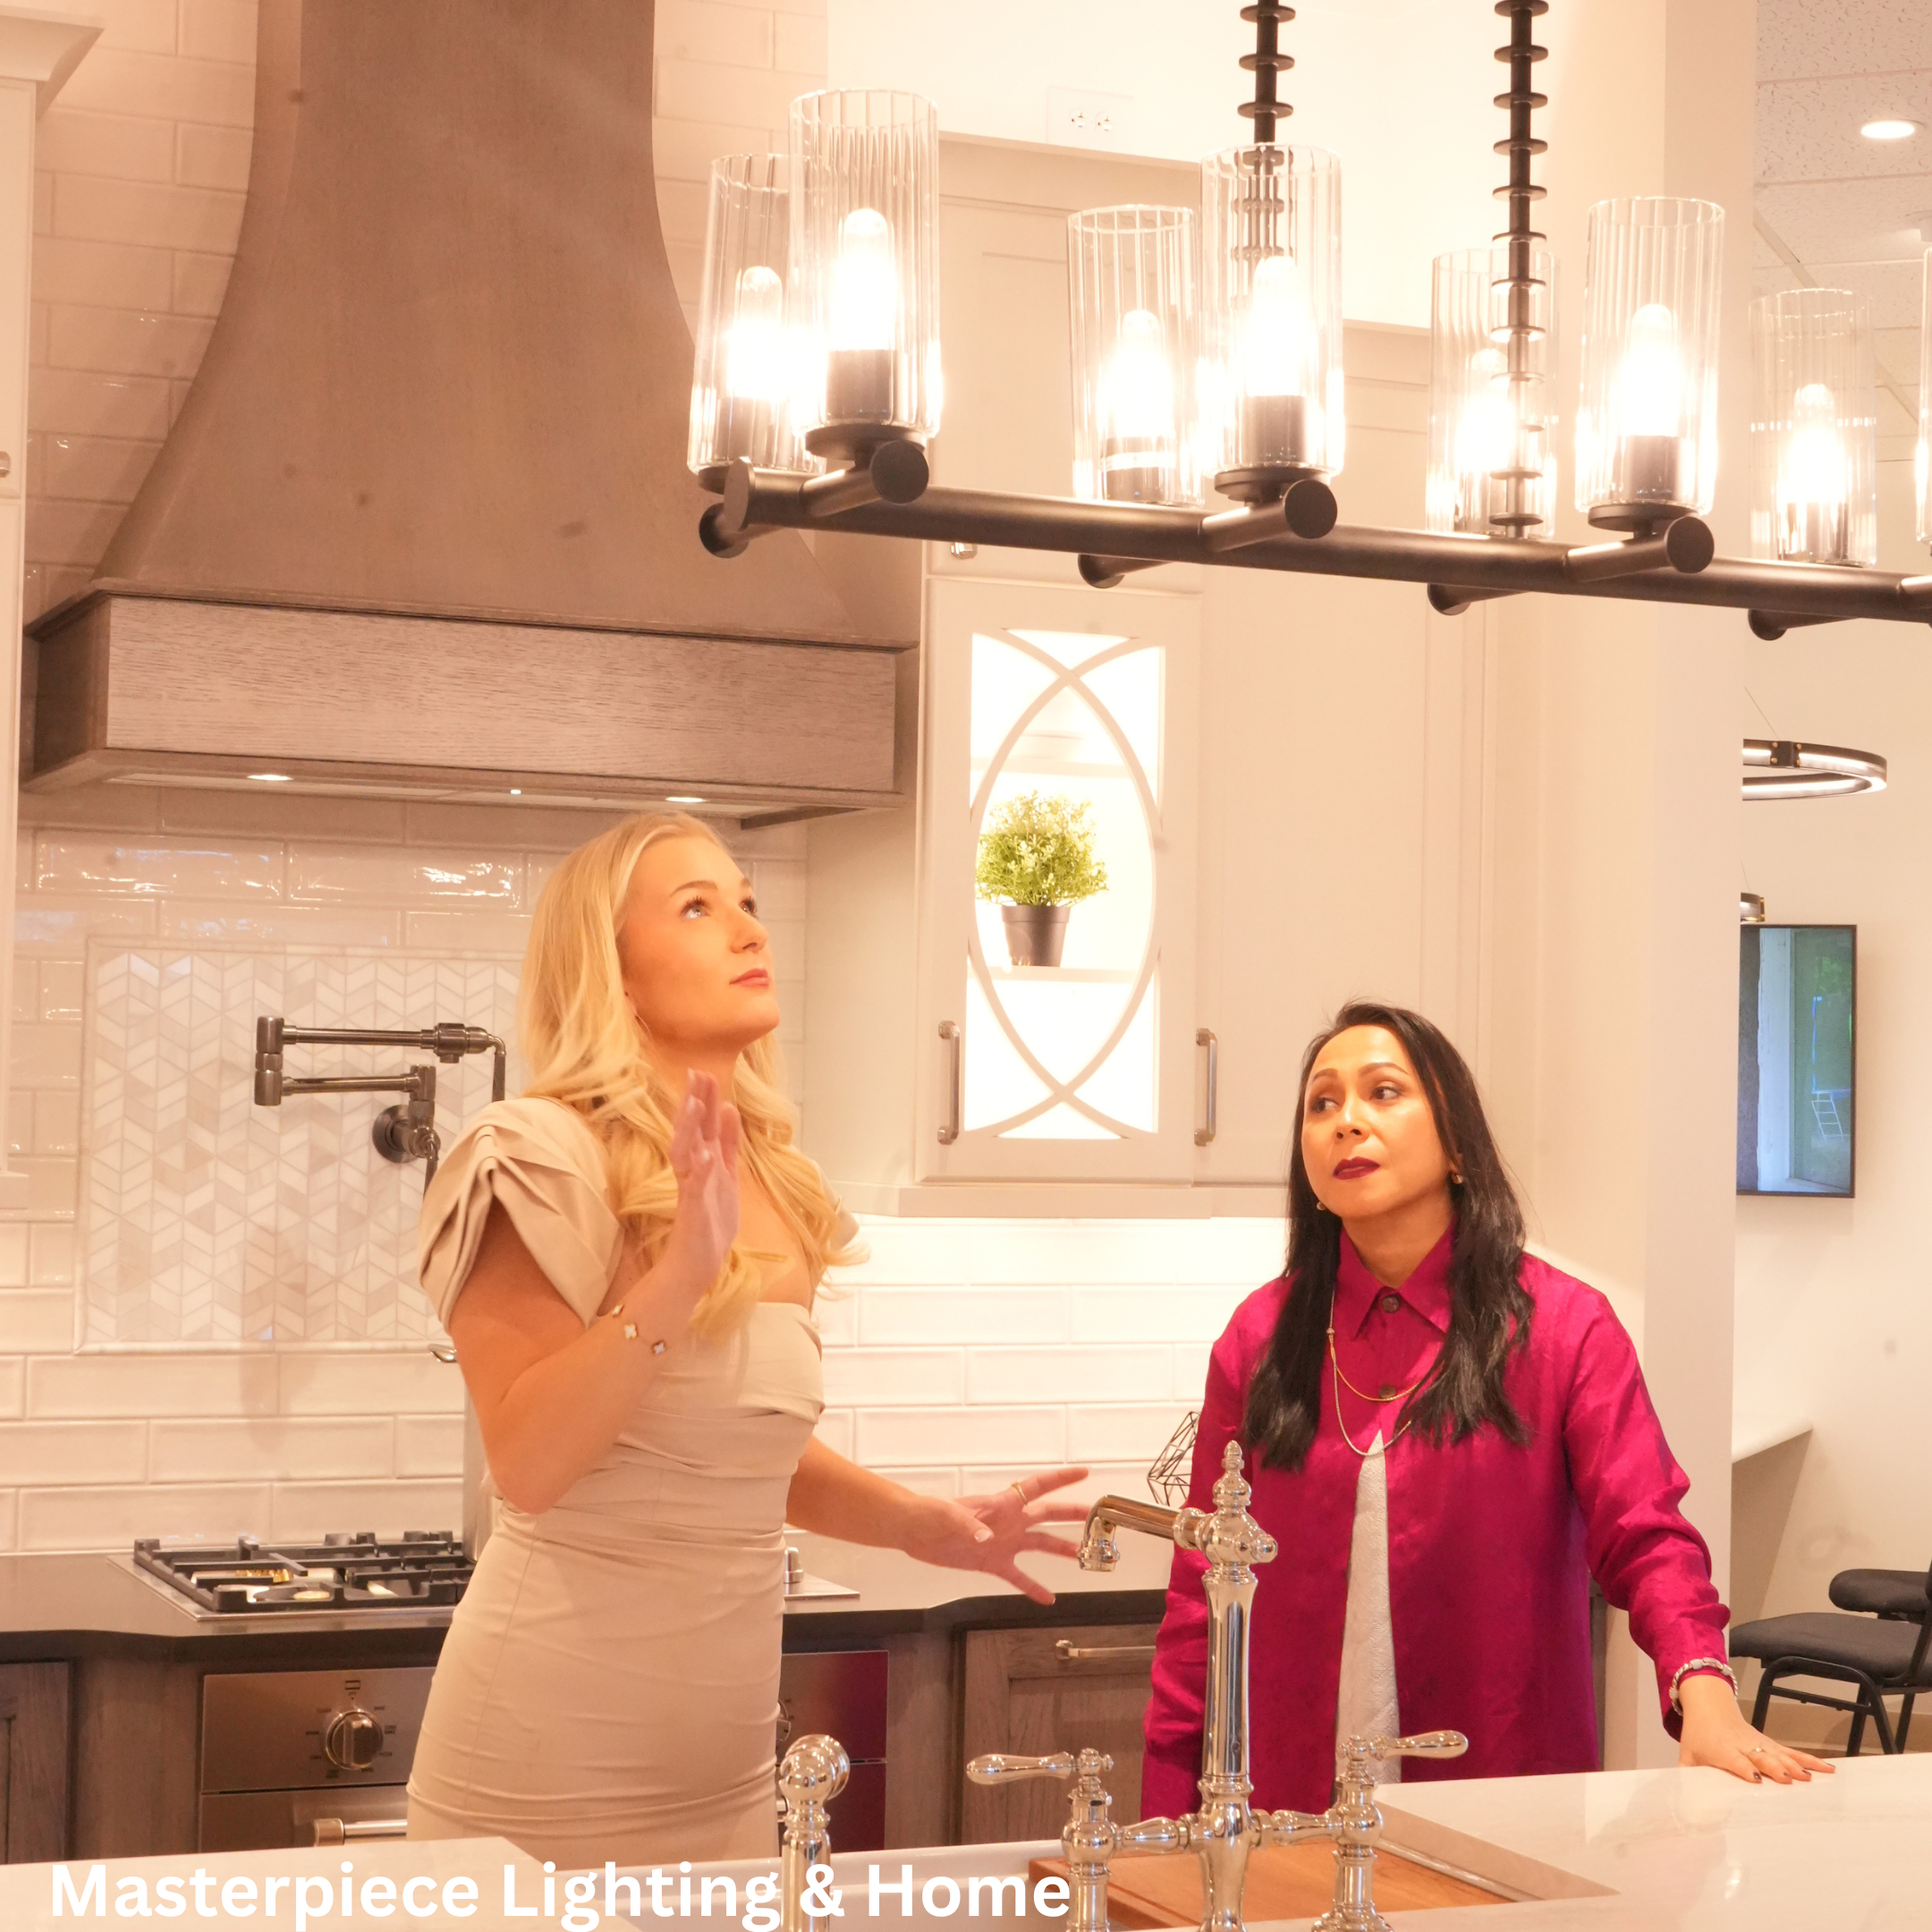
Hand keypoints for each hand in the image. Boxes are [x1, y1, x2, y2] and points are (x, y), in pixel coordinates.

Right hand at [657, 1071, 741, 1299]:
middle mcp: (693, 1170)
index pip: (702, 1124)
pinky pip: (695, 1187)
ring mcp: (691, 1188)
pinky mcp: (693, 1209)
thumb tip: (730, 1108)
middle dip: (693, 1103)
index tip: (703, 1072)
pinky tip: (706, 1154)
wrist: (700, 1260)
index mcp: (704, 1161)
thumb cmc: (712, 1217)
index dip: (704, 1099)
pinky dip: (700, 1170)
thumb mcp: (727, 1173)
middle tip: (695, 1074)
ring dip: (691, 1129)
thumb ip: (728, 1143)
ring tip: (696, 1104)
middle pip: (691, 1131)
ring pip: (686, 1152)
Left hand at [896, 1467, 1090, 1604]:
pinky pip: (1018, 1577)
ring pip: (1040, 1545)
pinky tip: (1047, 1598)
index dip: (1061, 1479)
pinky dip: (1033, 1588)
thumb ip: (968, 1524)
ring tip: (1083, 1557)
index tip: (1084, 1472)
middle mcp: (1008, 1521)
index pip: (1037, 1487)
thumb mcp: (947, 1516)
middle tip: (1097, 1518)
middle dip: (1073, 1514)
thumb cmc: (929, 1514)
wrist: (915, 1532)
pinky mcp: (992, 1563)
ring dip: (1061, 1550)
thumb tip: (986, 1537)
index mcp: (1001, 1504)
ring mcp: (1003, 1542)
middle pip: (1048, 1515)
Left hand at [1677, 1672, 1833, 1784]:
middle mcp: (1743, 1745)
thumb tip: (1683, 1808)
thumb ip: (1686, 1778)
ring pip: (1780, 1753)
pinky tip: (1827, 1768)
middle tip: (1789, 1780)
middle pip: (1761, 1756)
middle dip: (1774, 1768)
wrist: (1708, 1706)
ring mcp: (1759, 1743)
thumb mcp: (1687, 1756)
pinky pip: (1791, 1751)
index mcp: (1721, 1749)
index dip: (1745, 1768)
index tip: (1756, 1780)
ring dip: (1796, 1765)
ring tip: (1812, 1778)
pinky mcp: (1769, 1742)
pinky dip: (1809, 1760)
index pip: (1735, 1759)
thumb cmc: (1697, 1736)